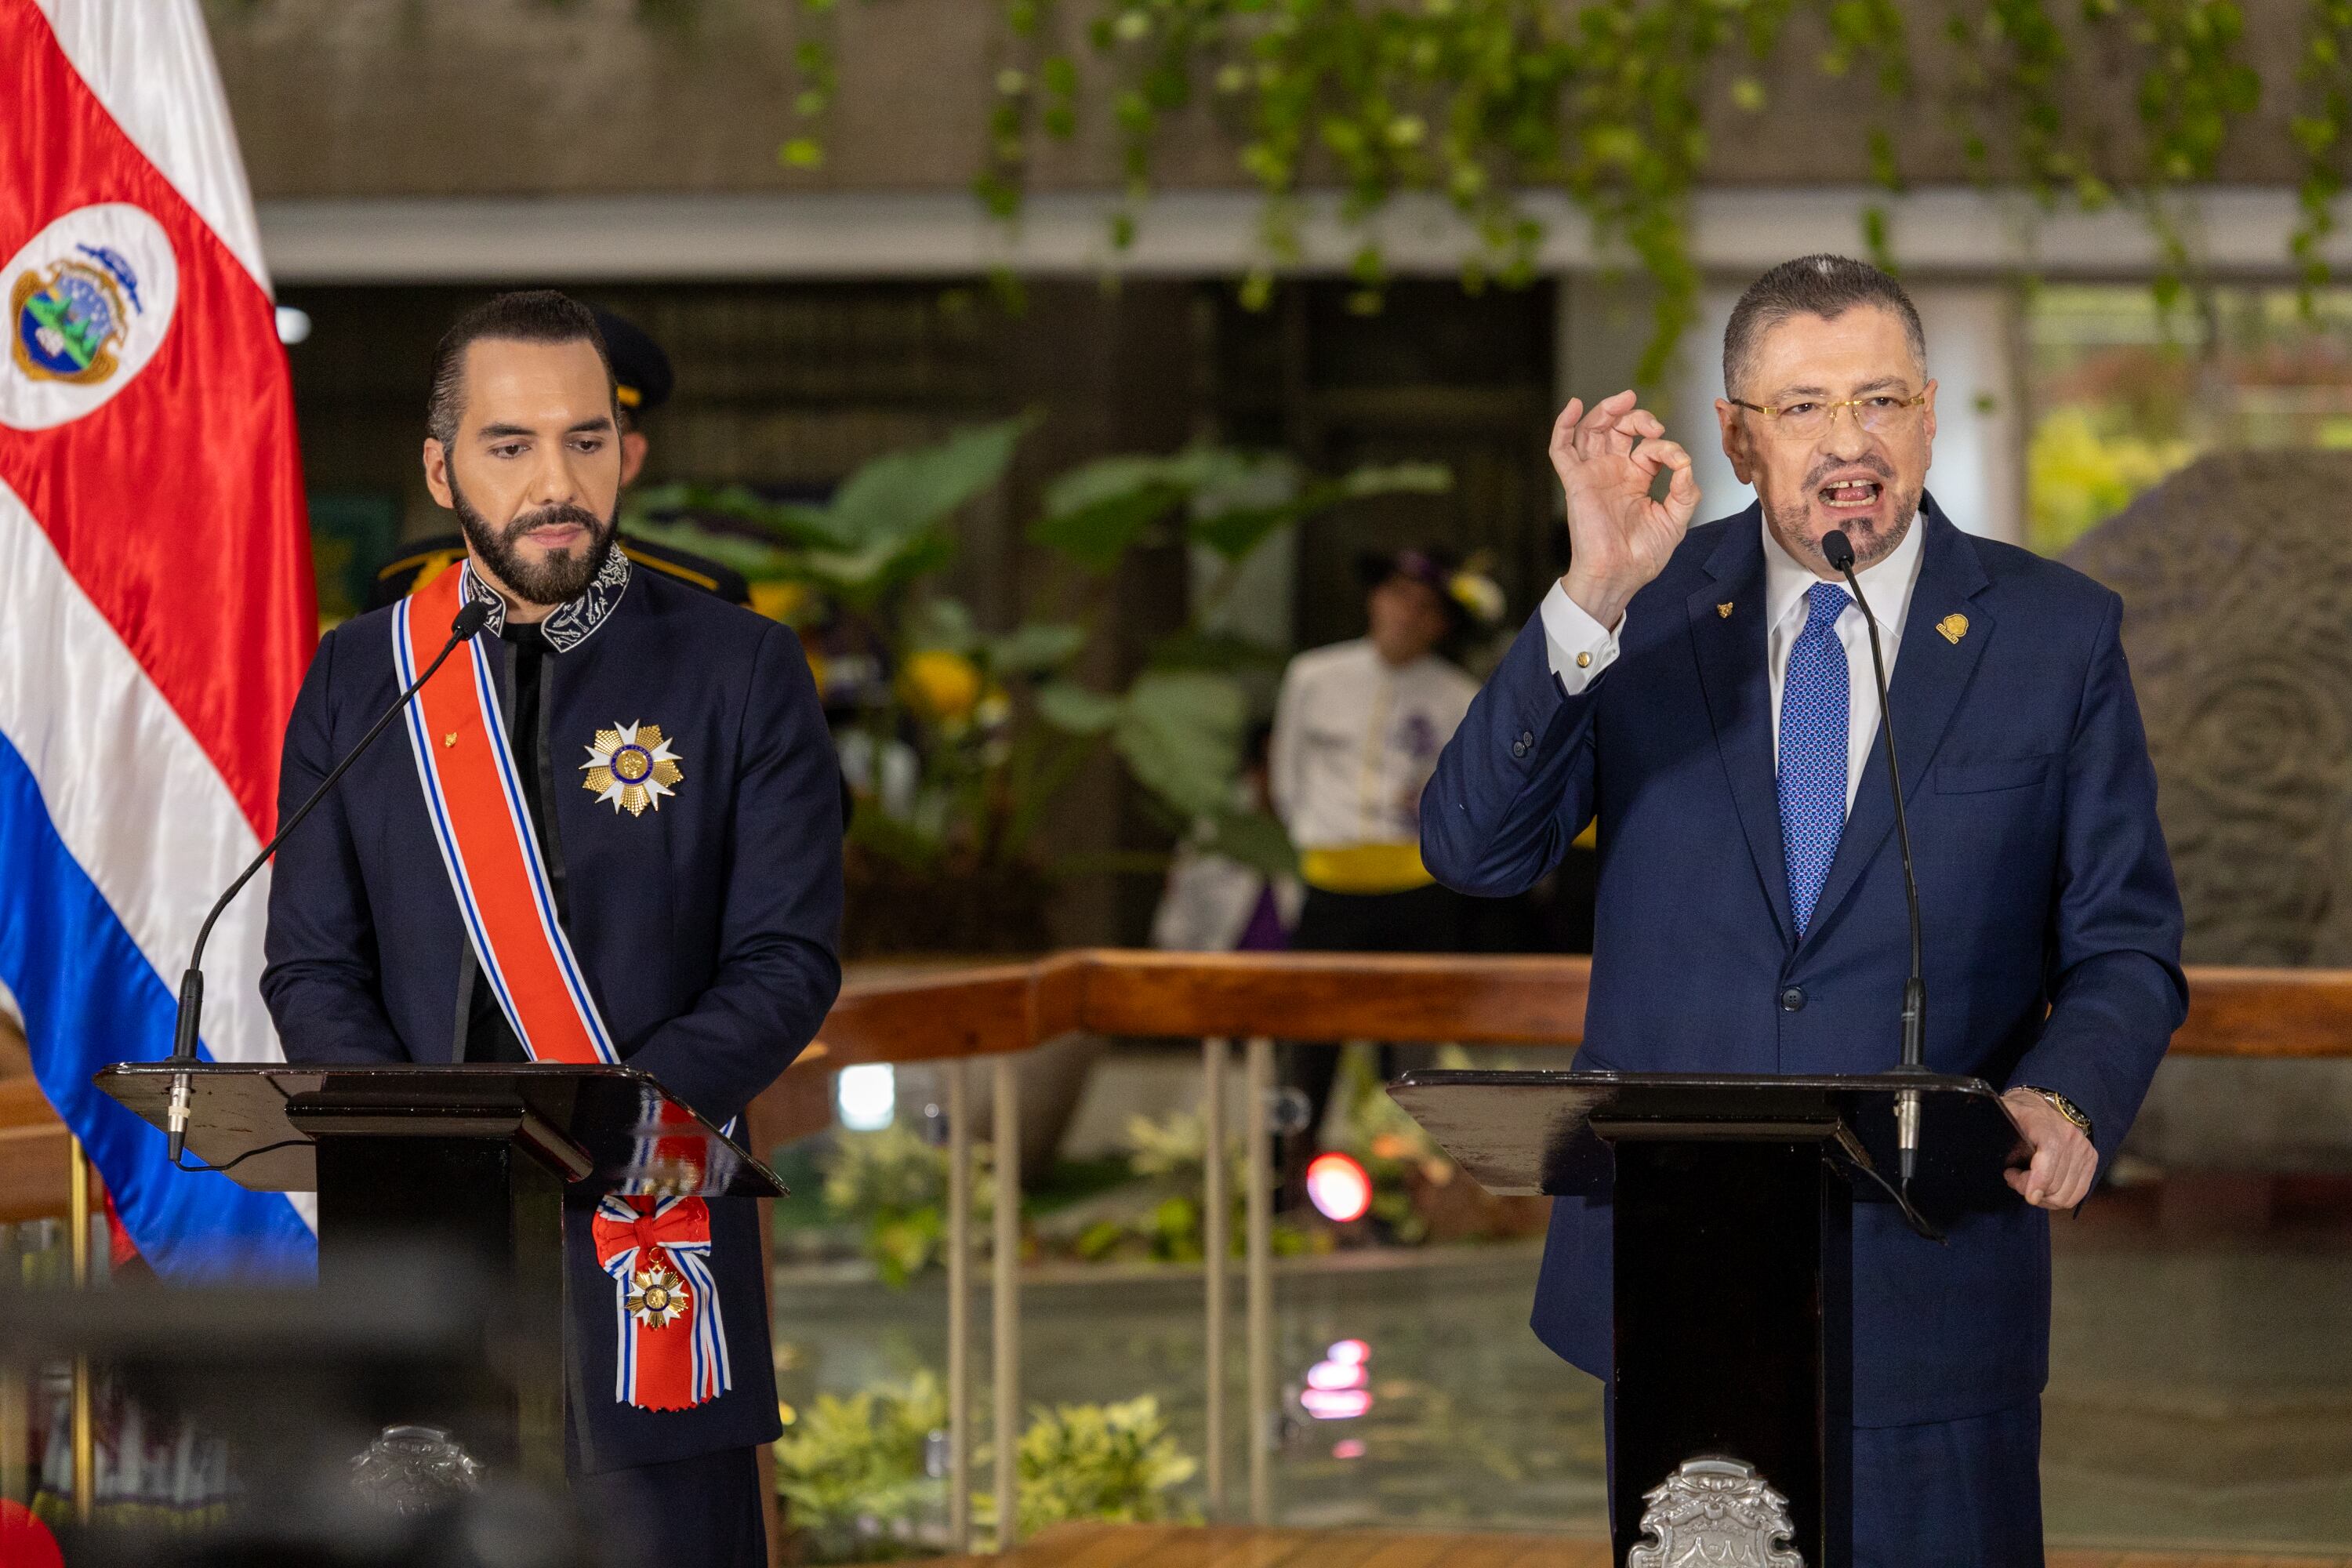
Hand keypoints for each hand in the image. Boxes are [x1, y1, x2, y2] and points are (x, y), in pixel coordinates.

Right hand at [1550, 390, 1701, 630]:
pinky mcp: (1575, 482)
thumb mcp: (1676, 519)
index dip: (1664, 447)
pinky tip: (1573, 406)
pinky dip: (1563, 425)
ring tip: (1623, 400)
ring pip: (1591, 431)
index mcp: (1635, 479)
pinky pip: (1561, 449)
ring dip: (1605, 410)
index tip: (1677, 462)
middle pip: (1616, 429)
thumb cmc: (1642, 556)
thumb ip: (1686, 491)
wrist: (1618, 576)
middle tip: (1652, 423)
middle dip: (1635, 416)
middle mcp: (1612, 472)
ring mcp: (1592, 475)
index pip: (1648, 447)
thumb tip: (1685, 464)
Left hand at [2001, 1087, 2096, 1209]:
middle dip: (2030, 1189)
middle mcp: (2071, 1138)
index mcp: (2047, 1126)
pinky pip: (2077, 1193)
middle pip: (2055, 1184)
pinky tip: (2042, 1185)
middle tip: (2014, 1177)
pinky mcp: (2090, 1160)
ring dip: (2044, 1196)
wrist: (2048, 1102)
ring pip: (2066, 1194)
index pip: (2049, 1159)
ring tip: (2028, 1181)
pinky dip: (2058, 1197)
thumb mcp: (2003, 1114)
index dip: (2038, 1182)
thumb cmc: (2020, 1112)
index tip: (2028, 1195)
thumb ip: (1994, 1126)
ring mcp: (2084, 1150)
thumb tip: (1976, 1134)